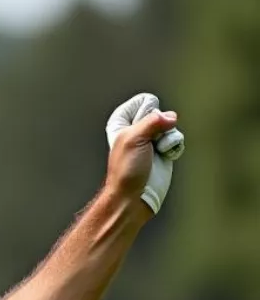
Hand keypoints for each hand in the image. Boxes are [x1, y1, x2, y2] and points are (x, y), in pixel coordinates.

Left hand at [105, 92, 184, 214]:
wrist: (134, 197)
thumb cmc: (126, 171)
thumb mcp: (134, 139)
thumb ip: (152, 121)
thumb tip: (170, 117)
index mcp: (122, 124)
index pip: (143, 101)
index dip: (146, 110)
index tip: (142, 124)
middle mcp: (137, 130)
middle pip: (161, 112)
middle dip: (160, 126)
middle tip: (149, 142)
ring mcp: (152, 141)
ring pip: (171, 126)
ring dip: (167, 139)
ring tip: (155, 152)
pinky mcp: (164, 150)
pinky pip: (177, 138)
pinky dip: (174, 147)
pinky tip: (164, 156)